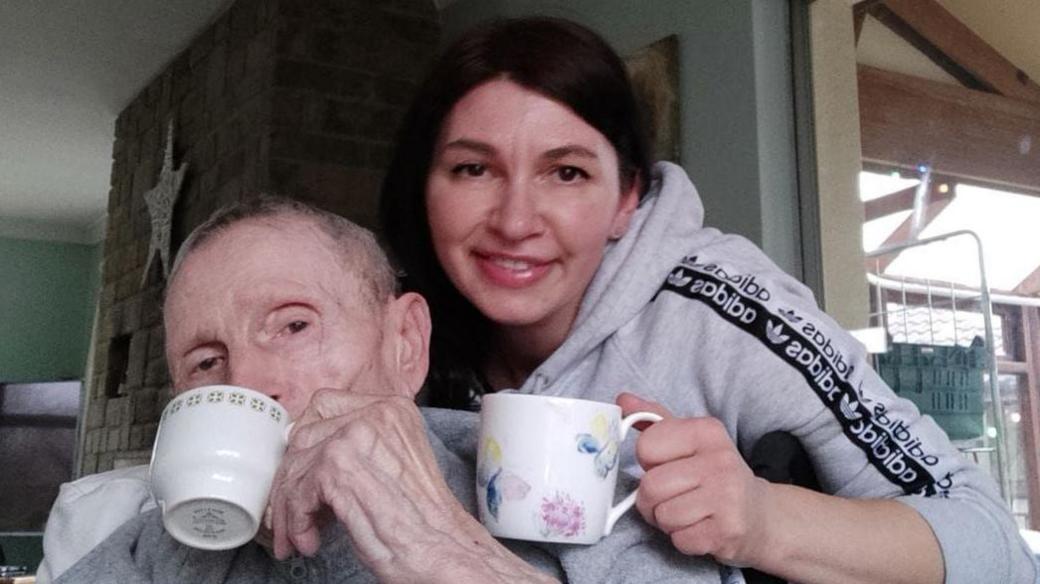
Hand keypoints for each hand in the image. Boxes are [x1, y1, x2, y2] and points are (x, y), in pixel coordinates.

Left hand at [268, 389, 557, 583]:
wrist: (444, 548)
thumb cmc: (424, 519)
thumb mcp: (394, 463)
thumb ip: (360, 447)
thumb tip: (306, 455)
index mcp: (393, 408)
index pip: (324, 405)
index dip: (305, 441)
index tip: (300, 472)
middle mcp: (374, 414)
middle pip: (303, 435)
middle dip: (292, 479)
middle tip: (294, 514)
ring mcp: (354, 437)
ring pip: (295, 465)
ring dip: (290, 507)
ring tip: (301, 535)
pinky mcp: (338, 467)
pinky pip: (297, 491)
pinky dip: (296, 522)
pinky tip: (310, 540)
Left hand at [618, 393, 772, 567]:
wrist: (759, 514)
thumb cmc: (714, 474)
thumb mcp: (690, 440)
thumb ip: (654, 420)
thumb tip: (622, 400)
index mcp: (707, 431)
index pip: (646, 445)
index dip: (648, 461)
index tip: (667, 465)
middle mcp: (720, 461)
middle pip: (650, 486)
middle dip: (651, 499)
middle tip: (672, 497)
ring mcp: (727, 497)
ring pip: (662, 515)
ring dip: (667, 520)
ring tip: (688, 512)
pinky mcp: (727, 531)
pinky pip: (679, 540)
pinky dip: (683, 539)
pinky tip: (701, 527)